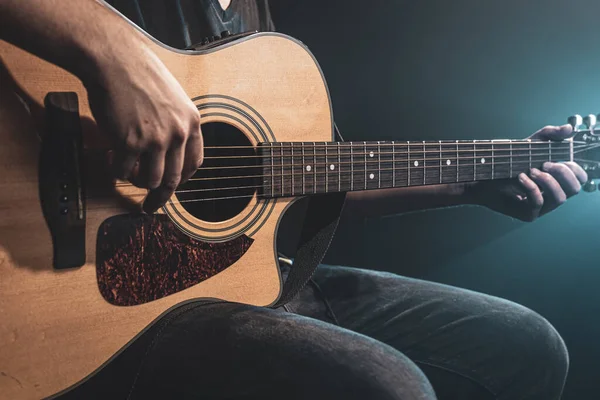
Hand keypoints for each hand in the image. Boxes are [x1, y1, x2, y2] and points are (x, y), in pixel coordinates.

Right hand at [83, 39, 202, 212]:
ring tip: (125, 169)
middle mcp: (178, 133)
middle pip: (173, 180)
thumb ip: (176, 125)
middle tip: (149, 206)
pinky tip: (110, 158)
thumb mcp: (173, 99)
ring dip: (135, 181)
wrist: (115, 60)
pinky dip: (115, 170)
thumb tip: (171, 154)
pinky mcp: (130, 142)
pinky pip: (122, 171)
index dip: (184, 180)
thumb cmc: (139, 75)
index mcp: (191, 122)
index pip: (195, 163)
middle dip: (160, 198)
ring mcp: (155, 139)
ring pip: (149, 180)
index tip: (173, 189)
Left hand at [466, 125, 587, 221]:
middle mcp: (552, 195)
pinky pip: (538, 203)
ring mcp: (541, 207)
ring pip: (560, 198)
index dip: (573, 168)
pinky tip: (520, 177)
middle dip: (562, 173)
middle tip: (543, 164)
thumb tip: (569, 128)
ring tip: (530, 170)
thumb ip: (550, 134)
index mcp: (557, 181)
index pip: (580, 179)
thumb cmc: (507, 162)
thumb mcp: (530, 144)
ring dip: (547, 181)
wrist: (482, 175)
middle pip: (575, 189)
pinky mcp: (527, 214)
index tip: (553, 159)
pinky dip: (531, 187)